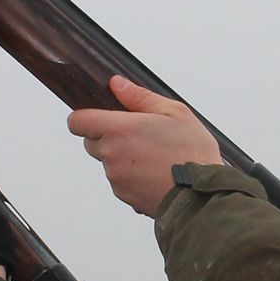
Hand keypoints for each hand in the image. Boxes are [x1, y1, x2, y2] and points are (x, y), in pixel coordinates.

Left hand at [66, 77, 223, 215]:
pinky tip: (156, 173)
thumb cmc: (192, 154)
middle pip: (91, 142)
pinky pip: (120, 181)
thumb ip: (140, 96)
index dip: (84, 118)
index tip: (98, 117)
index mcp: (119, 130)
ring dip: (123, 158)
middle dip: (108, 137)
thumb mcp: (174, 113)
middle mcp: (111, 155)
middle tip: (138, 136)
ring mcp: (116, 178)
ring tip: (155, 156)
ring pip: (108, 163)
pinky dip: (132, 176)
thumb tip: (117, 85)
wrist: (202, 196)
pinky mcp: (124, 196)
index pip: (77, 122)